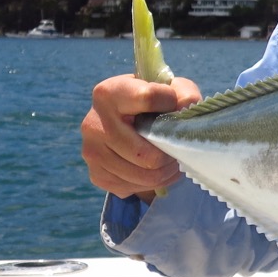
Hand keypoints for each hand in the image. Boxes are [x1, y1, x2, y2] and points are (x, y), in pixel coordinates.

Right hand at [80, 74, 200, 202]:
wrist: (126, 120)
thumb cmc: (154, 102)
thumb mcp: (172, 89)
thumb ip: (184, 95)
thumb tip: (185, 113)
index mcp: (109, 93)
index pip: (148, 98)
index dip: (171, 104)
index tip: (174, 106)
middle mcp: (93, 124)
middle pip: (147, 155)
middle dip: (171, 153)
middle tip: (180, 146)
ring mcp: (92, 152)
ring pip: (145, 175)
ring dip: (166, 171)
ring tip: (173, 158)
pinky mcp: (96, 175)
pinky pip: (136, 188)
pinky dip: (154, 182)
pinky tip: (157, 168)